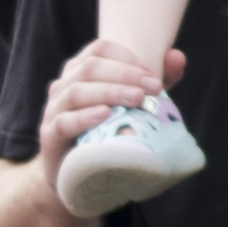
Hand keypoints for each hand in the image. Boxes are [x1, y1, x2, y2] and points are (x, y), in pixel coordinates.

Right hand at [34, 39, 186, 172]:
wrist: (78, 177)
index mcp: (80, 70)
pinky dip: (84, 117)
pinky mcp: (49, 137)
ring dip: (109, 92)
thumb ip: (156, 80)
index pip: (101, 49)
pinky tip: (105, 115)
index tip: (155, 75)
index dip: (128, 58)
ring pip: (76, 92)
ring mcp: (53, 110)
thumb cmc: (107, 132)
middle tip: (153, 88)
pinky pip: (63, 122)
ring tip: (136, 99)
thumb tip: (178, 57)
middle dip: (125, 74)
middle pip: (90, 67)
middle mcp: (63, 85)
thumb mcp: (133, 105)